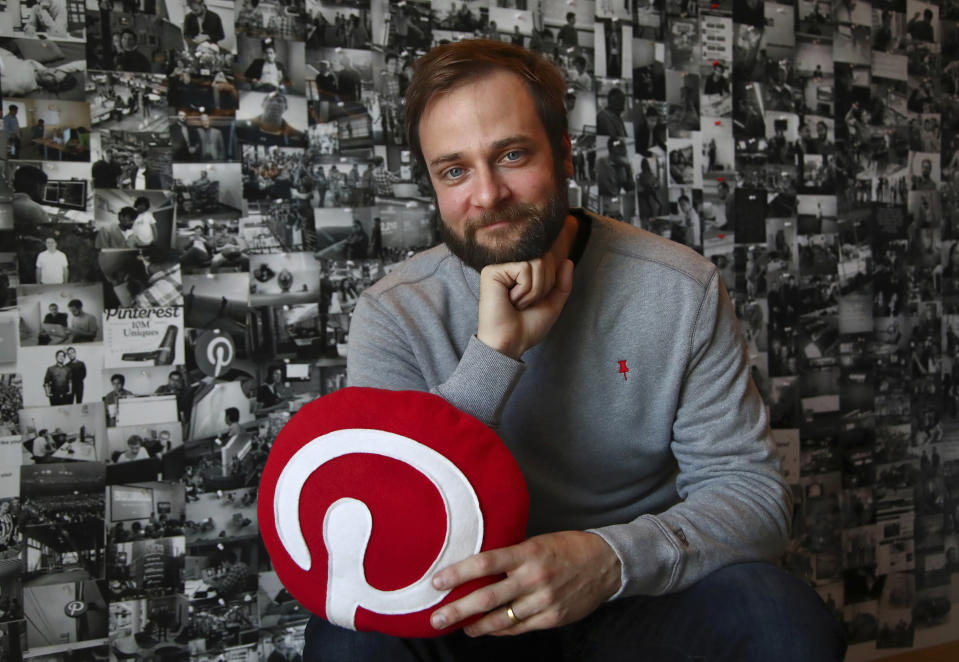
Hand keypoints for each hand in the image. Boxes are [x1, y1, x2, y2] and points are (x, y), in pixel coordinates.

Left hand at [429, 531, 620, 636]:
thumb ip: (512, 556)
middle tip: (436, 618)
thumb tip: (479, 566)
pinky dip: (500, 630)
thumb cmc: (567, 548)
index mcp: (527, 553)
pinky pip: (519, 628)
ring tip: (460, 626)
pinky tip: (488, 629)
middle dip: (457, 610)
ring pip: (501, 619)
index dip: (458, 573)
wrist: (606, 563)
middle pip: (487, 598)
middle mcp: (533, 578)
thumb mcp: (537, 542)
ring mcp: (543, 601)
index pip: (485, 563)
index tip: (437, 581)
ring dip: (476, 626)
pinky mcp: (552, 618)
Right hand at [476, 255, 573, 359]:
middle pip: (545, 258)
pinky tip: (510, 300)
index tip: (534, 301)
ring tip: (517, 302)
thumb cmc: (528, 326)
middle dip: (544, 286)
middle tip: (524, 303)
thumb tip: (568, 261)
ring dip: (534, 290)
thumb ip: (562, 283)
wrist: (511, 342)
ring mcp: (500, 266)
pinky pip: (524, 268)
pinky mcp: (492, 270)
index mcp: (522, 272)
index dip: (551, 282)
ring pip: (537, 263)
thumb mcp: (552, 304)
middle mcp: (510, 265)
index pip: (549, 260)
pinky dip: (524, 289)